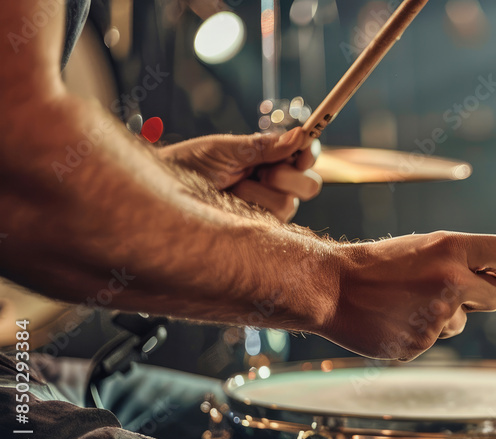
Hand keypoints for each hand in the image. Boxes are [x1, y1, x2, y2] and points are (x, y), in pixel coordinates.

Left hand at [159, 128, 321, 220]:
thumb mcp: (227, 149)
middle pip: (310, 184)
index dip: (310, 152)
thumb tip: (300, 134)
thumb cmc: (191, 164)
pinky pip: (272, 221)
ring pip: (290, 203)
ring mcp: (268, 208)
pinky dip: (252, 205)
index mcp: (270, 158)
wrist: (165, 191)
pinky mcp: (259, 229)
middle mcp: (275, 184)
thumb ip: (263, 146)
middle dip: (289, 176)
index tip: (302, 150)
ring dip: (260, 192)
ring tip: (232, 187)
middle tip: (262, 171)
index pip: (305, 154)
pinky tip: (232, 202)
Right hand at [325, 232, 495, 360]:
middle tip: (453, 287)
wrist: (331, 287)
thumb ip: (463, 258)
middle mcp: (449, 281)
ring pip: (463, 321)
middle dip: (482, 295)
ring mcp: (435, 316)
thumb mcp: (425, 246)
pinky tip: (395, 318)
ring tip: (407, 300)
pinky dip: (420, 331)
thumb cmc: (381, 264)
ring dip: (445, 315)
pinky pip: (436, 338)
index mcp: (451, 249)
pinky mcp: (420, 343)